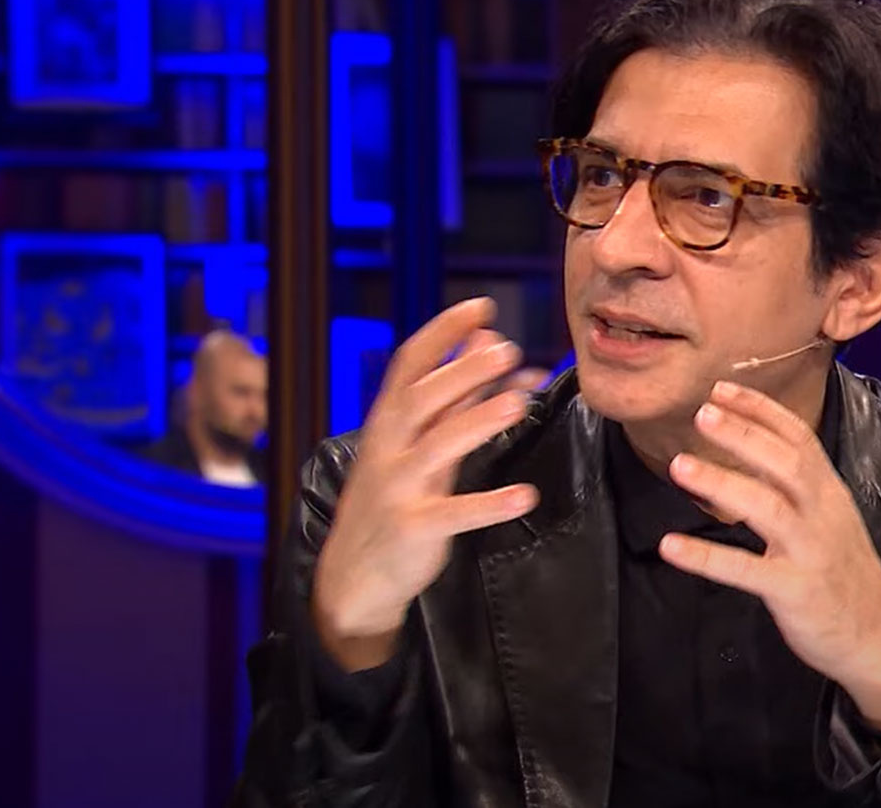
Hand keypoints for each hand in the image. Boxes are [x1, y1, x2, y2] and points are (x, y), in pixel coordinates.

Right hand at [312, 297, 540, 670]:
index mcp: (388, 421)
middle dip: (462, 371)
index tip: (482, 306)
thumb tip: (491, 343)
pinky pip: (453, 513)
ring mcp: (398, 488)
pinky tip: (526, 496)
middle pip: (421, 399)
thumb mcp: (420, 442)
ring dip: (478, 422)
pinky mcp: (413, 529)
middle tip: (506, 349)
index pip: (411, 364)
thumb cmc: (395, 497)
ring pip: (437, 447)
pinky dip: (489, 505)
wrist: (354, 575)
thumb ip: (455, 396)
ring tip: (518, 402)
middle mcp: (388, 448)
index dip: (444, 332)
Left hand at [659, 380, 880, 731]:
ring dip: (721, 482)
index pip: (798, 438)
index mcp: (829, 493)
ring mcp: (810, 551)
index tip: (721, 389)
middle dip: (743, 434)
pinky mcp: (795, 590)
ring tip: (679, 466)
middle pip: (785, 463)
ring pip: (767, 507)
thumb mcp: (830, 521)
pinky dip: (707, 556)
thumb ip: (796, 488)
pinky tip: (671, 546)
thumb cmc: (844, 575)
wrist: (879, 637)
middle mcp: (823, 514)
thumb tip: (751, 452)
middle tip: (702, 412)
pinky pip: (746, 570)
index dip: (761, 411)